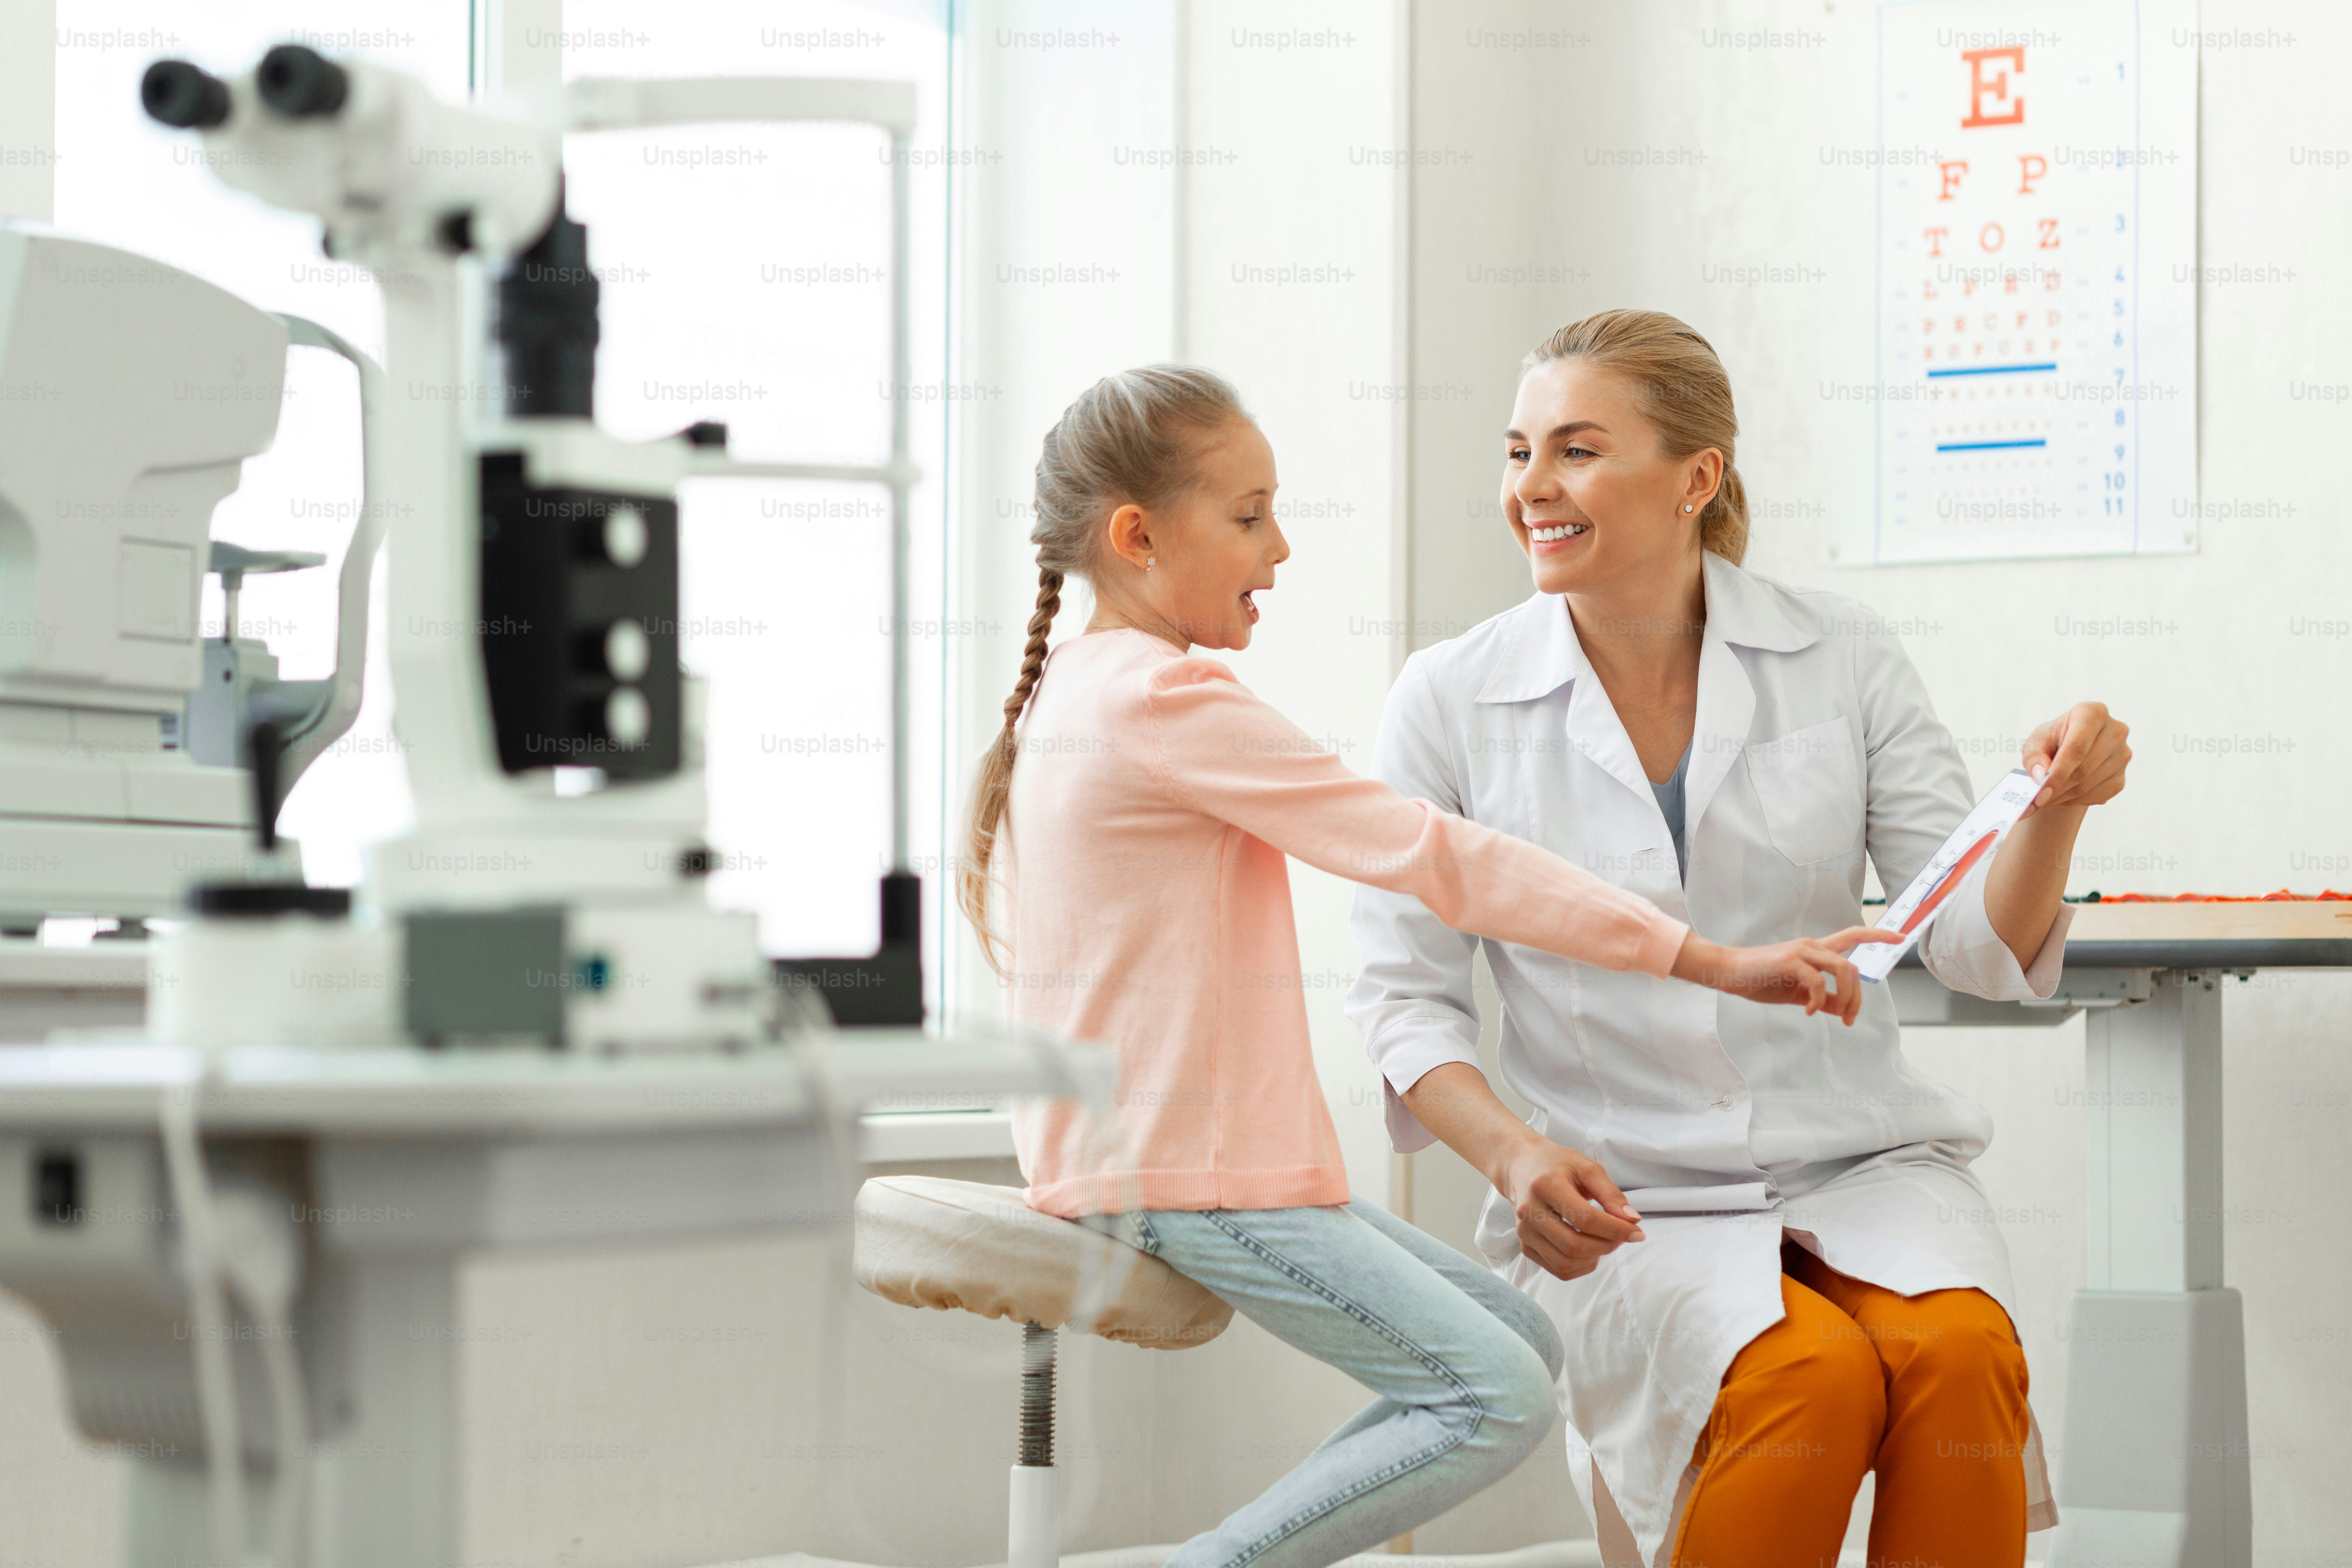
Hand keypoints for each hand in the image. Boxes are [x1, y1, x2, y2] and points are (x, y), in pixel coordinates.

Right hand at [1498, 1138, 1645, 1280]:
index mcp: (1545, 1186)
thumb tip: (1633, 1221)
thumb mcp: (1587, 1168)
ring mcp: (1524, 1232)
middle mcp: (1529, 1211)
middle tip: (1622, 1236)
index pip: (1585, 1219)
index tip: (1638, 1232)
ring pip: (1565, 1263)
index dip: (1616, 1230)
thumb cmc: (1557, 1164)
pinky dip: (1581, 1267)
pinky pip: (1558, 1270)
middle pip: (1574, 1245)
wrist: (1521, 1166)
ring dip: (1594, 1258)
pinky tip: (1590, 1250)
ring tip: (1605, 1242)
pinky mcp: (1525, 1245)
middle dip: (1607, 1246)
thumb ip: (1611, 1194)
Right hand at [1671, 927, 1899, 1025]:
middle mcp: (1811, 946)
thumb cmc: (1759, 981)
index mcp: (1814, 951)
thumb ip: (1821, 999)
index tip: (1900, 938)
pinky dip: (1817, 1001)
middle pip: (1852, 966)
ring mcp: (1800, 951)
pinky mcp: (1789, 961)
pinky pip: (1816, 981)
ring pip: (1843, 968)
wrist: (1727, 972)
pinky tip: (1806, 1012)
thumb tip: (1844, 1009)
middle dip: (1858, 996)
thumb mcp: (1796, 993)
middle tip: (1850, 1019)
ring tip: (1837, 1015)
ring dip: (1847, 996)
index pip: (1852, 936)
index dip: (1877, 936)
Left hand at [2020, 701, 2129, 818]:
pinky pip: (2097, 795)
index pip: (2076, 747)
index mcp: (2092, 713)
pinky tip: (2062, 795)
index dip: (2058, 772)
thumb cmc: (2052, 741)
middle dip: (2056, 789)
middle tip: (2035, 802)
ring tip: (2044, 798)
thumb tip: (2041, 775)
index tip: (2041, 793)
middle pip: (2083, 768)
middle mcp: (2115, 731)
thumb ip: (2034, 756)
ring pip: (2089, 785)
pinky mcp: (2122, 776)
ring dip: (2062, 797)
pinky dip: (2075, 800)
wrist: (2070, 752)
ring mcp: (2122, 755)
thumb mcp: (2036, 742)